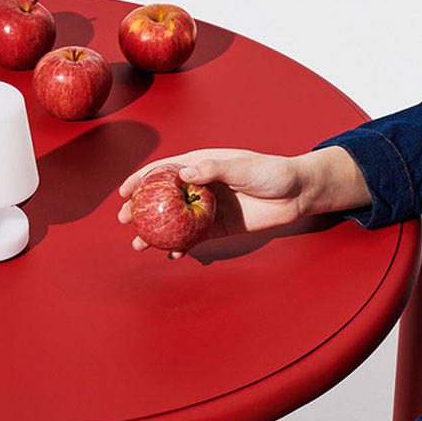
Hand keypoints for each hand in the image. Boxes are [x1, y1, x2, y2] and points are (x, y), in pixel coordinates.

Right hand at [118, 146, 369, 257]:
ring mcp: (205, 209)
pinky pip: (192, 239)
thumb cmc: (271, 172)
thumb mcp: (242, 166)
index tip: (124, 192)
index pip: (163, 172)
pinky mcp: (217, 228)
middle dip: (140, 210)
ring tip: (139, 245)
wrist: (297, 194)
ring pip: (172, 222)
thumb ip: (213, 169)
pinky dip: (179, 247)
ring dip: (154, 233)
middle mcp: (198, 187)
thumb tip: (182, 173)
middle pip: (161, 199)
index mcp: (200, 165)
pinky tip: (170, 255)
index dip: (141, 180)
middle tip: (124, 220)